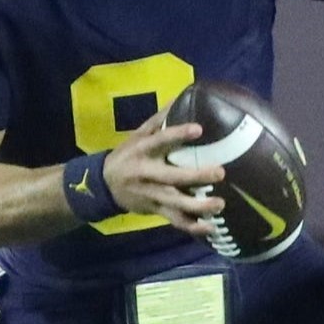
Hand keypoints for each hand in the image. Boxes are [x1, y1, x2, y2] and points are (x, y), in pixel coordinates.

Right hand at [102, 111, 225, 235]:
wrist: (104, 184)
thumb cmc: (127, 155)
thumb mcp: (137, 134)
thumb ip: (160, 119)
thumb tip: (183, 95)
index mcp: (143, 151)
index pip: (160, 141)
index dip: (178, 135)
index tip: (198, 129)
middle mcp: (147, 174)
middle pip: (172, 177)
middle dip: (196, 176)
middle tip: (220, 173)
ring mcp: (152, 194)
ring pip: (176, 203)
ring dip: (198, 206)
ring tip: (219, 205)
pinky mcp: (155, 209)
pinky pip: (175, 220)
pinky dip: (192, 226)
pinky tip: (210, 228)